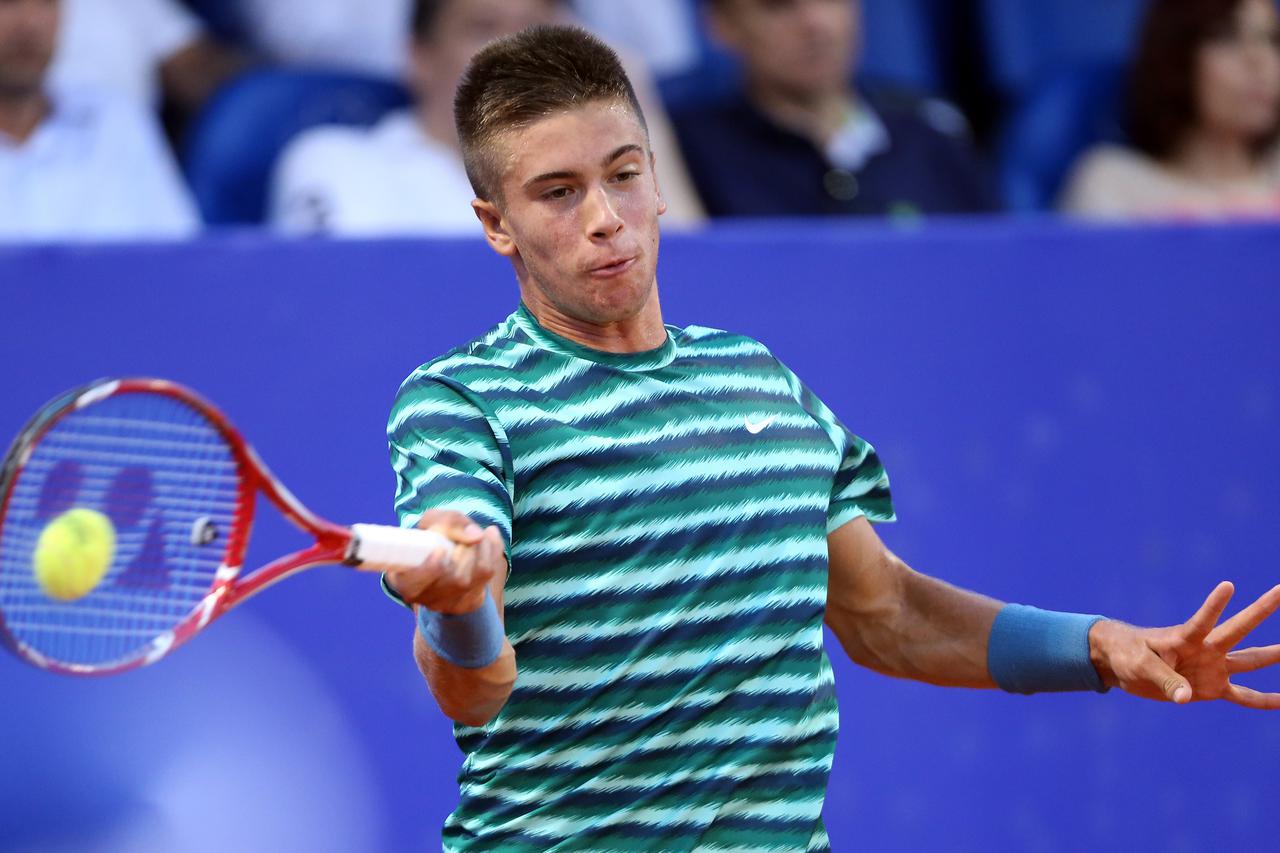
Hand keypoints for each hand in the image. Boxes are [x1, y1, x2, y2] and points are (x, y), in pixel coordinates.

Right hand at [385, 510, 505, 614]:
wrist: (448, 552)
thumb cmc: (433, 536)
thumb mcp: (434, 521)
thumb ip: (450, 522)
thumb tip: (476, 535)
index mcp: (405, 579)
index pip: (415, 584)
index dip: (429, 569)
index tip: (440, 551)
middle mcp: (425, 597)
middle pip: (456, 579)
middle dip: (466, 549)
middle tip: (466, 534)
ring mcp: (449, 604)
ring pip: (477, 576)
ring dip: (482, 548)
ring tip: (478, 534)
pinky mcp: (470, 602)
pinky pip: (490, 576)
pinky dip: (494, 551)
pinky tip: (489, 538)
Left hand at [1089, 582, 1279, 708]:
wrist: (1122, 664)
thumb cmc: (1128, 655)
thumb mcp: (1141, 665)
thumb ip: (1164, 680)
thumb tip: (1185, 697)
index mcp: (1185, 637)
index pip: (1203, 619)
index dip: (1214, 605)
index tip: (1228, 585)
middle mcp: (1206, 649)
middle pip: (1239, 629)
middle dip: (1260, 610)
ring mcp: (1213, 668)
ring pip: (1251, 660)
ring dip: (1274, 655)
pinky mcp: (1212, 688)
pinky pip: (1244, 696)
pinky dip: (1264, 701)